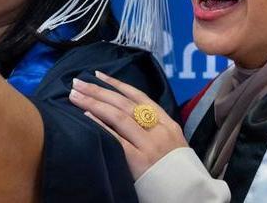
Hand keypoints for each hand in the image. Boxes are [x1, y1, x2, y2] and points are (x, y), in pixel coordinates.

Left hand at [69, 71, 187, 179]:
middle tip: (77, 82)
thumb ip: (155, 130)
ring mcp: (149, 145)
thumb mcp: (174, 144)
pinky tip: (87, 116)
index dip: (118, 84)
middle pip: (124, 104)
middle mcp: (159, 130)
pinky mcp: (140, 161)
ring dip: (94, 103)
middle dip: (99, 90)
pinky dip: (101, 125)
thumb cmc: (179, 173)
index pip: (140, 97)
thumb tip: (131, 119)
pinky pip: (117, 139)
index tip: (99, 75)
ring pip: (118, 117)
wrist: (192, 195)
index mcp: (168, 124)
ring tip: (74, 95)